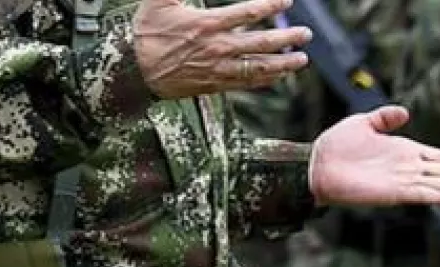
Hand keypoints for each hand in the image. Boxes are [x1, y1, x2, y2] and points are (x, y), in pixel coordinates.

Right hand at [133, 0, 311, 98]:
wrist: (133, 70)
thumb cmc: (146, 32)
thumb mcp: (159, 0)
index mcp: (207, 23)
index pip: (248, 12)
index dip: (271, 5)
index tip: (286, 1)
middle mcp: (217, 47)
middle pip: (261, 43)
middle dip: (287, 38)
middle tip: (306, 34)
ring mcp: (217, 69)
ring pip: (257, 67)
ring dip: (283, 64)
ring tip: (302, 60)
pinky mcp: (213, 85)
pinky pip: (245, 84)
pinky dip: (264, 81)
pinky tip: (279, 78)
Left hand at [308, 106, 439, 206]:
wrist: (315, 164)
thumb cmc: (336, 145)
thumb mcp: (363, 123)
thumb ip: (385, 118)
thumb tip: (404, 112)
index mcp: (405, 151)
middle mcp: (408, 168)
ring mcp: (401, 181)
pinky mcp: (391, 192)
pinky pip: (420, 194)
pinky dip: (439, 195)